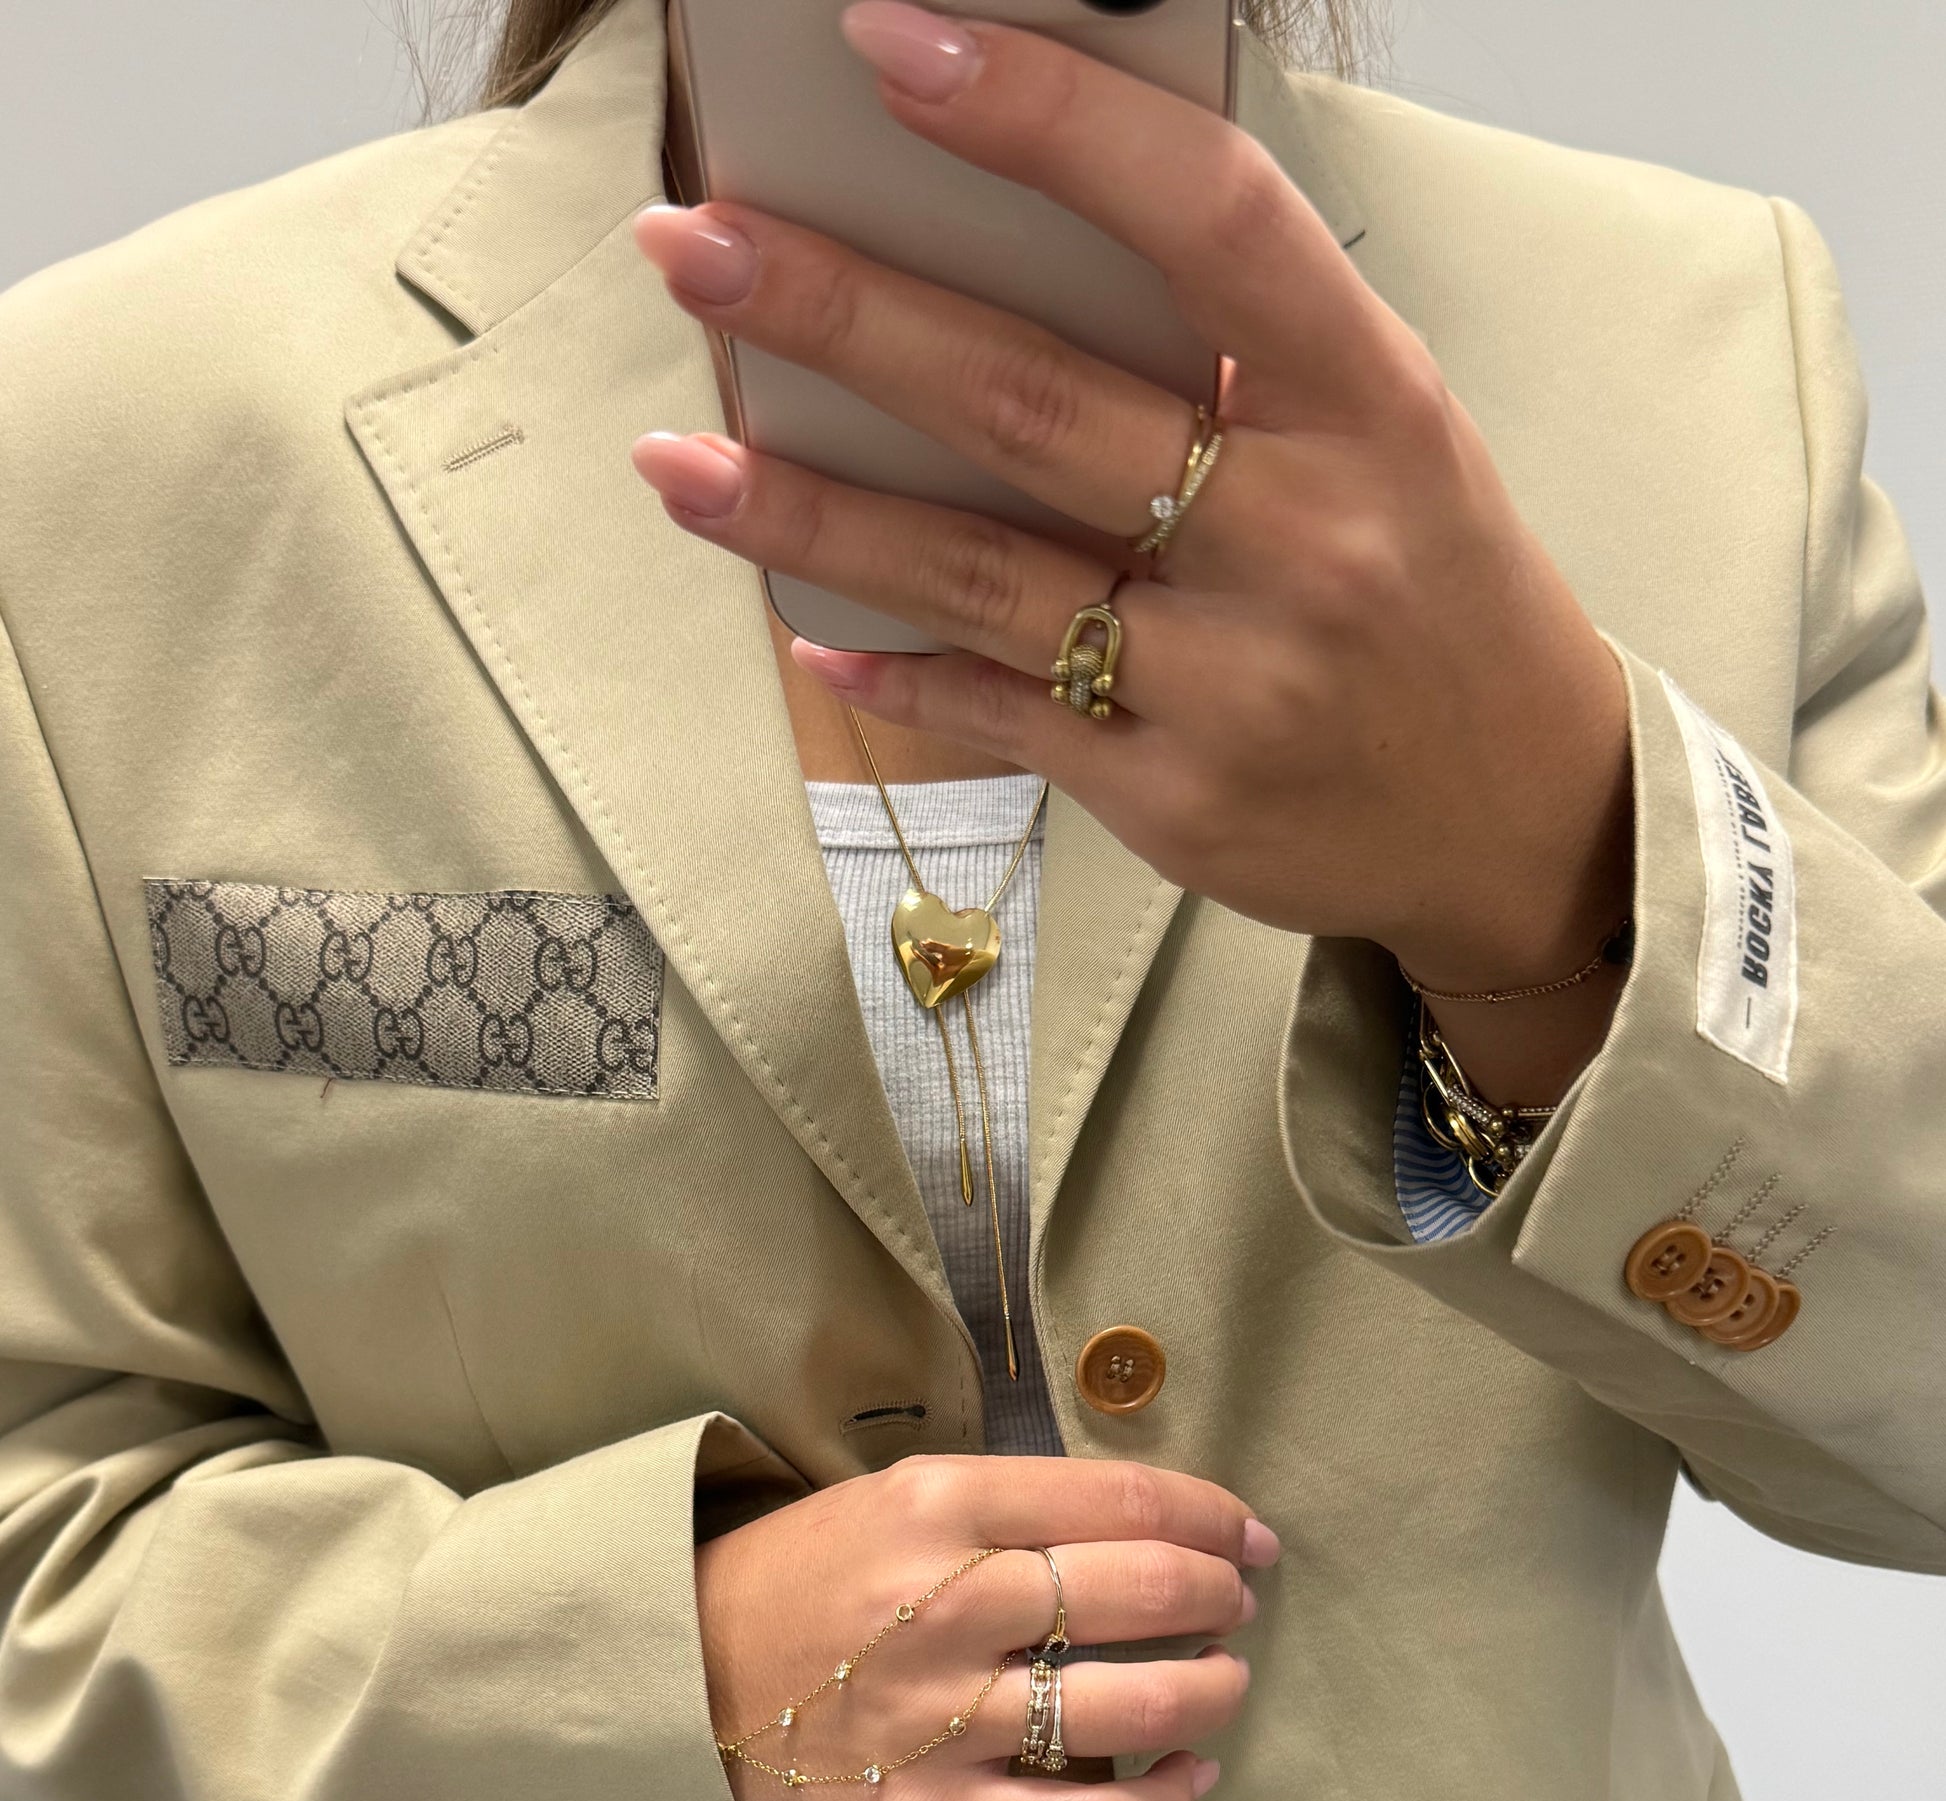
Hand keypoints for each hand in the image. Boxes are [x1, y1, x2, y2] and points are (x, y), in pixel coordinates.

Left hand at [633, 3, 1634, 1058]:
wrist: (1525, 816)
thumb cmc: (1436, 592)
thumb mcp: (1392, 433)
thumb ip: (1239, 351)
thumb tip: (1010, 248)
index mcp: (1372, 404)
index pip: (1205, 221)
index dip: (1046, 123)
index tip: (895, 46)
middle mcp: (1305, 538)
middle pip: (1035, 404)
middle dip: (846, 316)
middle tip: (700, 252)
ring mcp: (1235, 683)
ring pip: (984, 576)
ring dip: (810, 511)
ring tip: (677, 459)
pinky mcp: (1178, 801)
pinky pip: (1002, 718)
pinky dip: (893, 673)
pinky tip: (803, 628)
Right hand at [694, 1455, 1277, 1800]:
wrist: (667, 1684)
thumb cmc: (791, 1582)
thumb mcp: (887, 1501)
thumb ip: (1006, 1507)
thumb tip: (1146, 1524)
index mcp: (938, 1505)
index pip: (1123, 1501)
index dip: (1212, 1517)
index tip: (1247, 1535)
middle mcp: (948, 1602)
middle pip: (1143, 1590)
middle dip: (1219, 1596)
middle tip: (1234, 1604)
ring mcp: (941, 1716)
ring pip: (1131, 1702)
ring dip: (1209, 1690)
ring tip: (1222, 1682)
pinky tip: (1191, 1781)